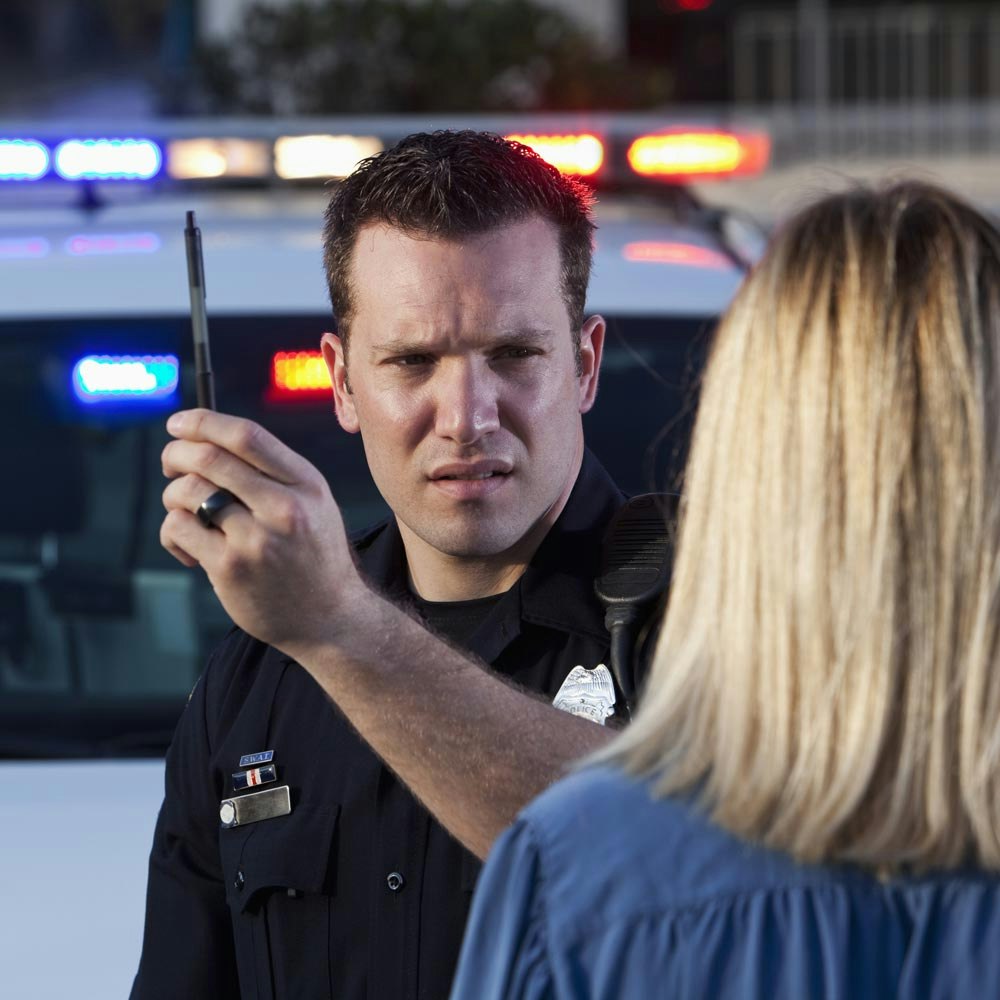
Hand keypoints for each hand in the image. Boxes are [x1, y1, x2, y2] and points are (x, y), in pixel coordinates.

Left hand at [160, 408, 364, 656]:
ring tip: (185, 513)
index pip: (246, 436)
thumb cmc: (312, 555)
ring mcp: (257, 539)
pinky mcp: (231, 568)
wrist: (329, 617)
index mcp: (305, 483)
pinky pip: (180, 529)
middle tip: (170, 465)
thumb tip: (206, 440)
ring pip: (188, 492)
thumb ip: (273, 472)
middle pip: (209, 458)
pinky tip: (188, 547)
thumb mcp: (313, 503)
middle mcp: (284, 507)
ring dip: (173, 496)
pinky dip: (173, 532)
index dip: (203, 422)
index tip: (178, 423)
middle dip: (175, 454)